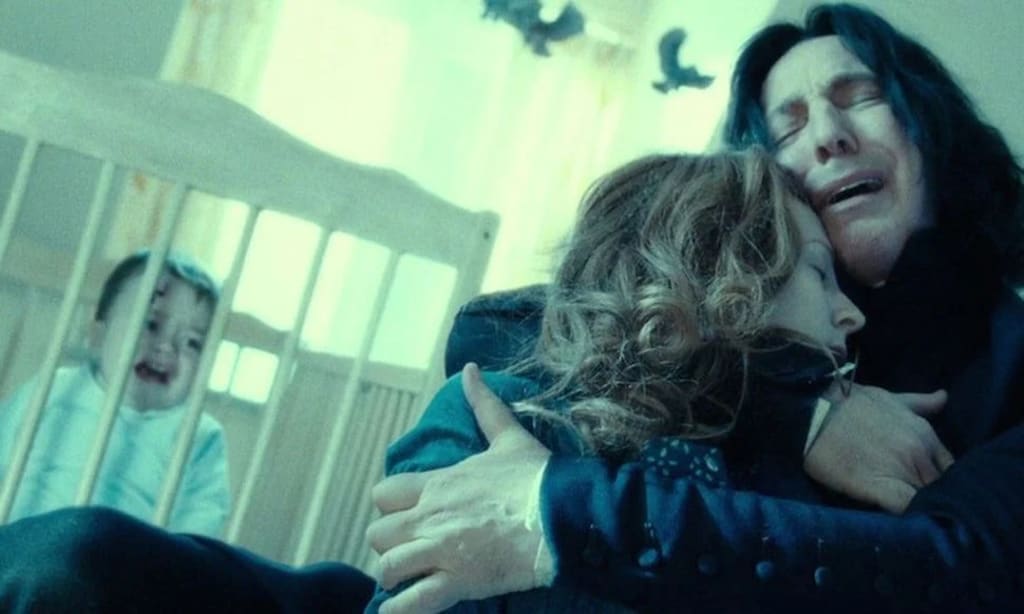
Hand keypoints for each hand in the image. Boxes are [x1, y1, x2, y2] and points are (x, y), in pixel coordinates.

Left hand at [366, 363, 553, 613]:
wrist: (564, 514)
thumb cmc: (536, 477)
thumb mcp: (507, 436)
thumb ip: (484, 404)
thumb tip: (470, 371)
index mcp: (438, 484)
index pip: (383, 494)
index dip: (389, 506)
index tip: (406, 513)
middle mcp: (430, 518)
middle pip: (377, 534)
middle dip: (389, 543)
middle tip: (410, 548)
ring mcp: (441, 551)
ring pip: (387, 567)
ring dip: (396, 575)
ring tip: (412, 578)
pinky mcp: (458, 582)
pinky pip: (411, 603)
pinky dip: (401, 611)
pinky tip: (405, 609)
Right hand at [804, 383, 953, 512]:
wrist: (813, 411)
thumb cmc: (848, 403)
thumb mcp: (889, 397)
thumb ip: (920, 402)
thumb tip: (944, 397)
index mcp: (926, 435)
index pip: (949, 469)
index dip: (939, 480)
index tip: (926, 485)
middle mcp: (921, 455)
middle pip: (940, 488)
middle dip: (931, 495)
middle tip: (916, 501)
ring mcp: (903, 473)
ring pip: (927, 502)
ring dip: (920, 509)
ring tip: (907, 515)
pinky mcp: (882, 490)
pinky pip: (907, 511)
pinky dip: (907, 518)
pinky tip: (898, 520)